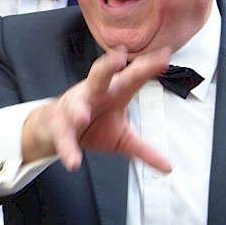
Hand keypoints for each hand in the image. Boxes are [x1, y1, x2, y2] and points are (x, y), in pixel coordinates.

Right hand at [21, 46, 172, 172]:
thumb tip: (168, 168)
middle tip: (118, 57)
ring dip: (78, 110)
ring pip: (75, 104)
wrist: (57, 130)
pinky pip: (63, 137)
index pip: (133, 76)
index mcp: (114, 91)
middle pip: (100, 75)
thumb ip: (145, 151)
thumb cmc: (94, 125)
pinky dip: (67, 149)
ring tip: (82, 117)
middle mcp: (94, 93)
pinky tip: (73, 162)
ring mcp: (74, 106)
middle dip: (108, 65)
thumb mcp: (123, 139)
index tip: (165, 56)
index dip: (148, 66)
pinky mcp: (59, 125)